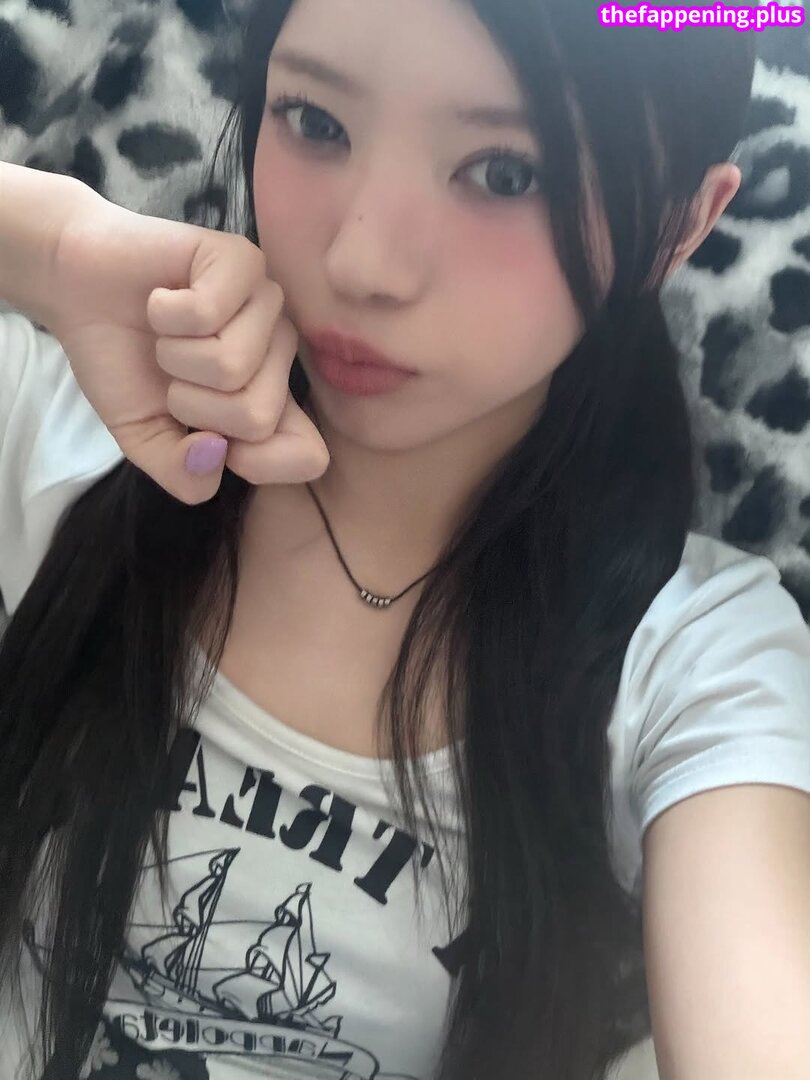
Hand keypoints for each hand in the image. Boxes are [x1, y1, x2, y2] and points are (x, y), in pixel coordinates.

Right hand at [49, 189, 328, 503]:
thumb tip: (217, 454)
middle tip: (168, 371)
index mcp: (270, 401)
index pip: (309, 456)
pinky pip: (209, 314)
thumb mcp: (144, 438)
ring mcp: (266, 305)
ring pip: (233, 366)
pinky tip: (161, 299)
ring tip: (164, 334)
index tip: (203, 437)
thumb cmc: (120, 360)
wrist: (74, 287)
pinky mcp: (243, 260)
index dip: (255, 462)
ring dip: (174, 357)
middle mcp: (279, 353)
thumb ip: (181, 473)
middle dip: (190, 403)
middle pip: (257, 417)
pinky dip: (166, 315)